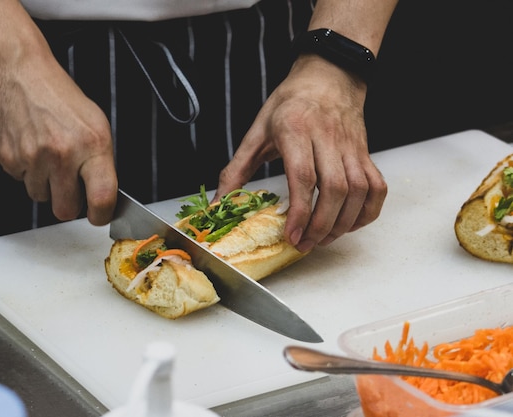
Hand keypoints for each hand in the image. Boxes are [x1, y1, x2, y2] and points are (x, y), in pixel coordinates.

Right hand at [0, 48, 117, 225]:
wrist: (19, 72)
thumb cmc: (60, 97)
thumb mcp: (96, 124)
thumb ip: (100, 161)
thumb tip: (102, 195)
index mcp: (92, 145)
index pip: (102, 197)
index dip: (101, 215)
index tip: (99, 216)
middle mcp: (63, 154)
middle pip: (65, 210)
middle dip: (68, 204)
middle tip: (69, 186)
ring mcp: (33, 157)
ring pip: (40, 197)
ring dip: (45, 185)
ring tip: (47, 155)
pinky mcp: (8, 157)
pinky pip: (20, 181)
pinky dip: (26, 170)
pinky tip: (30, 146)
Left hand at [214, 55, 386, 251]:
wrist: (328, 76)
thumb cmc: (290, 104)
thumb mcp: (257, 131)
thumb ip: (237, 168)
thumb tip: (220, 201)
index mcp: (296, 130)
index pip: (303, 176)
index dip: (300, 211)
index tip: (292, 236)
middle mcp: (327, 138)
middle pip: (335, 189)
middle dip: (322, 225)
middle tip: (306, 244)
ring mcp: (351, 147)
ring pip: (359, 191)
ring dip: (343, 222)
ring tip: (324, 238)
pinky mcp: (366, 153)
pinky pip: (377, 187)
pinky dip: (368, 211)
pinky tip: (349, 222)